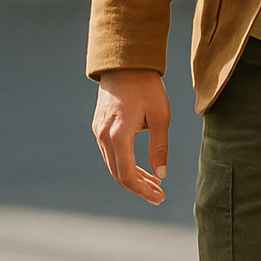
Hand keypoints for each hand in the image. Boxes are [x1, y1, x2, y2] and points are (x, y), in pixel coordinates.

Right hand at [92, 69, 170, 202]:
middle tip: (159, 195)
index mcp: (118, 135)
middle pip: (118, 174)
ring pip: (113, 165)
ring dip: (133, 177)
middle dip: (139, 188)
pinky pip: (110, 153)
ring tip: (155, 183)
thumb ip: (160, 148)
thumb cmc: (147, 87)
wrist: (125, 63)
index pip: (127, 175)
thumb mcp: (161, 117)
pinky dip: (125, 164)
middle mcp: (103, 136)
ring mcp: (98, 131)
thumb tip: (162, 175)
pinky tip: (141, 167)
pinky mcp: (99, 126)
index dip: (142, 190)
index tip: (159, 197)